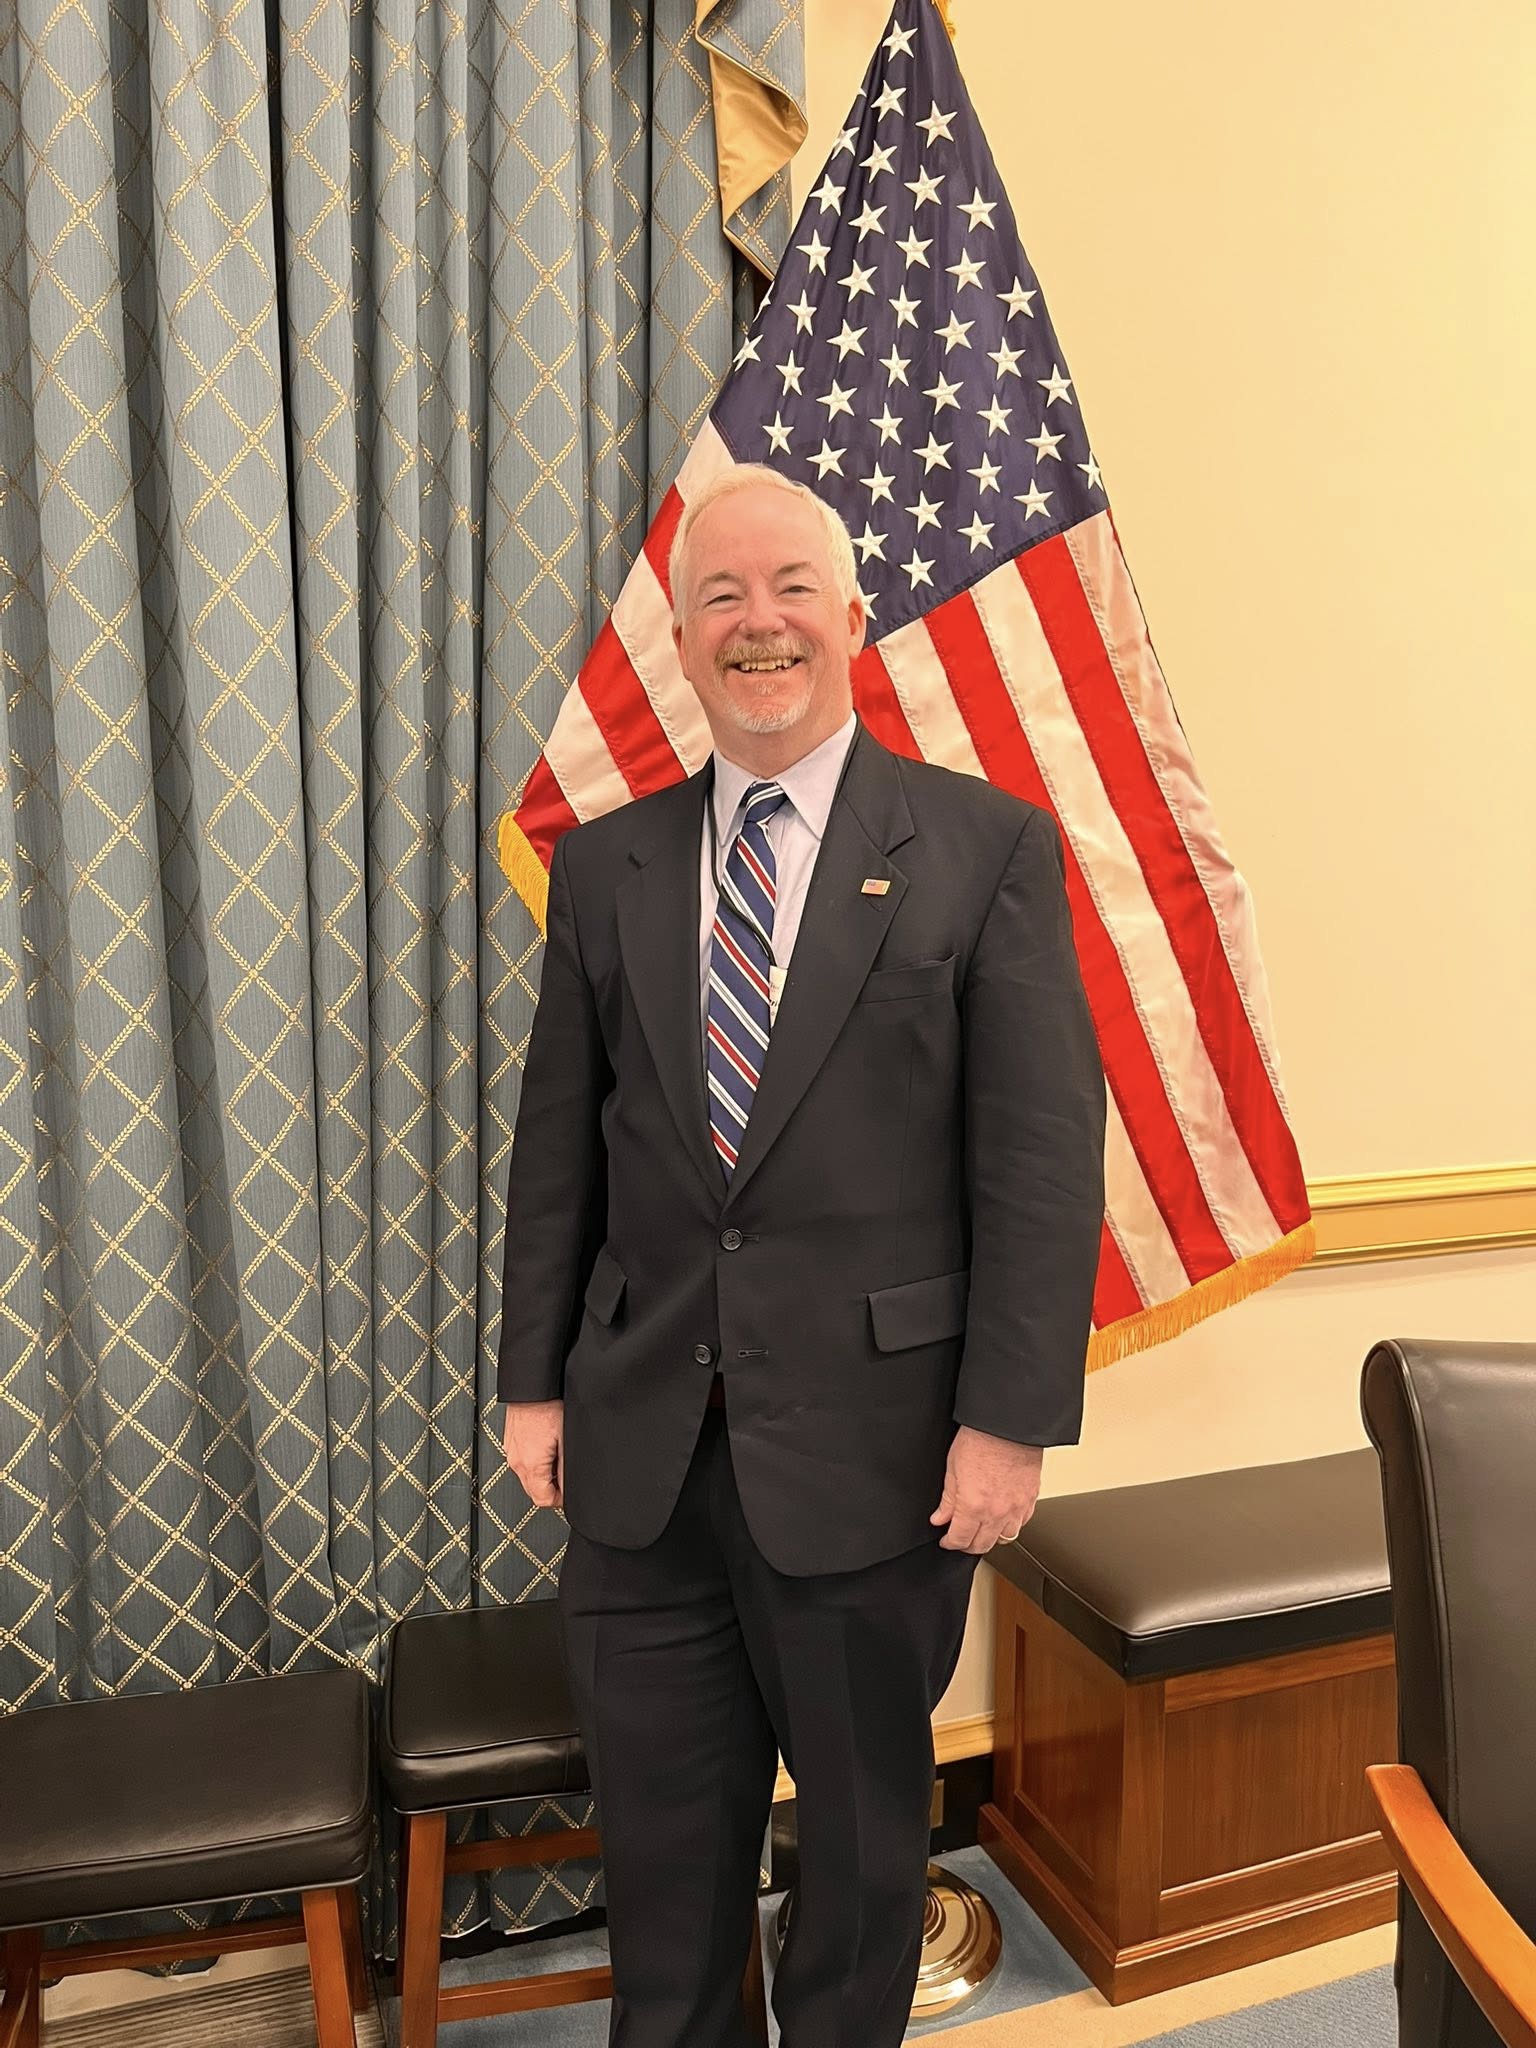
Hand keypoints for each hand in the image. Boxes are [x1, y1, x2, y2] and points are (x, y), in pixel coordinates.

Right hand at [503, 1399, 564, 1509]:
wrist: (531, 1387)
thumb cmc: (549, 1407)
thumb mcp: (566, 1440)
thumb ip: (566, 1468)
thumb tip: (569, 1488)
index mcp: (530, 1464)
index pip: (543, 1500)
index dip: (560, 1500)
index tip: (569, 1493)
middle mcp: (516, 1461)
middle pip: (534, 1491)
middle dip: (551, 1489)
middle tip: (566, 1475)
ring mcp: (511, 1451)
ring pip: (528, 1476)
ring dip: (543, 1475)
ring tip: (558, 1457)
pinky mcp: (511, 1442)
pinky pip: (522, 1461)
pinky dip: (535, 1462)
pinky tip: (547, 1447)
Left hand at [930, 1426, 1043, 1552]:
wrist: (1008, 1424)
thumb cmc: (981, 1439)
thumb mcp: (952, 1468)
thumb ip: (947, 1499)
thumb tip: (940, 1517)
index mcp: (973, 1506)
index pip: (960, 1539)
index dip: (949, 1543)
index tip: (946, 1539)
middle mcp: (997, 1512)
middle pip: (982, 1545)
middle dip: (968, 1545)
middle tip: (961, 1538)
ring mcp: (1017, 1507)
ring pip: (1004, 1539)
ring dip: (991, 1537)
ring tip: (982, 1529)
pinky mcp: (1031, 1498)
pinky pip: (1022, 1523)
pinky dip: (1011, 1525)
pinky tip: (1003, 1517)